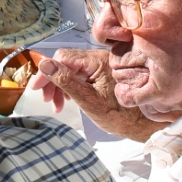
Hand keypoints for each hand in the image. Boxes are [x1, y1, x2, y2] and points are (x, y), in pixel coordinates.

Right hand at [35, 50, 165, 141]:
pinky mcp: (103, 72)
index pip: (63, 57)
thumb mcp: (88, 101)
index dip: (47, 72)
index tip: (37, 89)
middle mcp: (100, 57)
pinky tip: (68, 98)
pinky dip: (71, 85)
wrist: (144, 124)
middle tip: (47, 100)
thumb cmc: (120, 116)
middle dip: (52, 80)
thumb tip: (45, 64)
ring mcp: (102, 65)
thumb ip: (66, 81)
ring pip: (72, 68)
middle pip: (66, 62)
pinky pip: (81, 73)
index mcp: (97, 61)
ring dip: (60, 84)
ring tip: (57, 103)